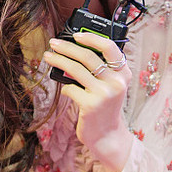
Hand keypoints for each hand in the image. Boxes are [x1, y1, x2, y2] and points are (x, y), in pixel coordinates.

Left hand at [43, 31, 133, 171]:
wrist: (107, 135)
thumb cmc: (105, 108)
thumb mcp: (110, 86)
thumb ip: (99, 70)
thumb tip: (73, 51)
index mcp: (123, 73)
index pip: (110, 47)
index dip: (92, 38)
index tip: (76, 36)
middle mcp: (116, 82)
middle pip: (88, 56)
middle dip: (67, 47)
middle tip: (54, 44)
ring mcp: (104, 94)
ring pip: (75, 69)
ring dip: (58, 60)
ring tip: (48, 57)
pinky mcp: (90, 105)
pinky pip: (70, 89)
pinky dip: (65, 88)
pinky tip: (65, 89)